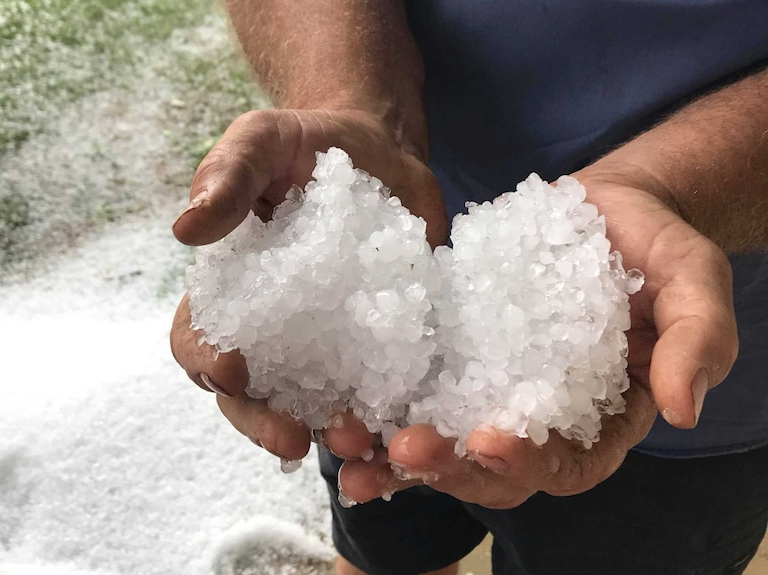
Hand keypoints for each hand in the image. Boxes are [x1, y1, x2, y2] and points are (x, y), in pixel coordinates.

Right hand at [170, 108, 448, 461]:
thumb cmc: (307, 144)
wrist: (380, 149)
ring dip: (326, 429)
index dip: (206, 362)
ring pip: (311, 405)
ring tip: (355, 438)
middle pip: (250, 394)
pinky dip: (383, 412)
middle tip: (293, 439)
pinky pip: (375, 388)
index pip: (199, 340)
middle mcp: (271, 329)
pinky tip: (399, 422)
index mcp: (230, 290)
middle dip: (264, 422)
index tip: (231, 370)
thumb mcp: (263, 141)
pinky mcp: (378, 343)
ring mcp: (325, 343)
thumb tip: (184, 229)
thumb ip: (226, 176)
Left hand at [338, 162, 737, 507]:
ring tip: (351, 445)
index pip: (568, 463)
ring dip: (395, 453)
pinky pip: (416, 392)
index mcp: (601, 418)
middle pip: (492, 467)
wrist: (602, 206)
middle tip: (405, 448)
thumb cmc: (654, 243)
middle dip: (447, 466)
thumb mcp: (692, 279)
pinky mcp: (455, 358)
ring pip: (444, 440)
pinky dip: (380, 407)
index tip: (490, 440)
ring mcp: (492, 389)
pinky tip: (340, 410)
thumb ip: (697, 338)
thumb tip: (683, 408)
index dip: (529, 464)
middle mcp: (541, 418)